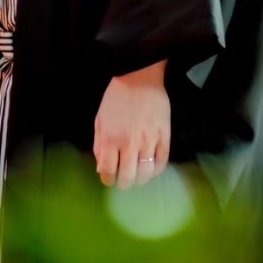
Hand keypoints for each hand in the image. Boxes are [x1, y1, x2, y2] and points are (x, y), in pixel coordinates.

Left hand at [94, 62, 169, 188]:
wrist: (140, 78)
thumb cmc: (116, 98)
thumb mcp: (100, 119)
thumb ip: (99, 145)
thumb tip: (101, 167)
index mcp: (110, 138)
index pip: (108, 171)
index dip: (107, 179)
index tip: (109, 179)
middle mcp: (129, 143)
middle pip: (128, 177)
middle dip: (123, 183)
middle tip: (123, 181)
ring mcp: (148, 141)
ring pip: (145, 173)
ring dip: (140, 180)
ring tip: (137, 176)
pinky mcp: (164, 137)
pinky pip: (161, 162)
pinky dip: (155, 170)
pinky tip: (150, 168)